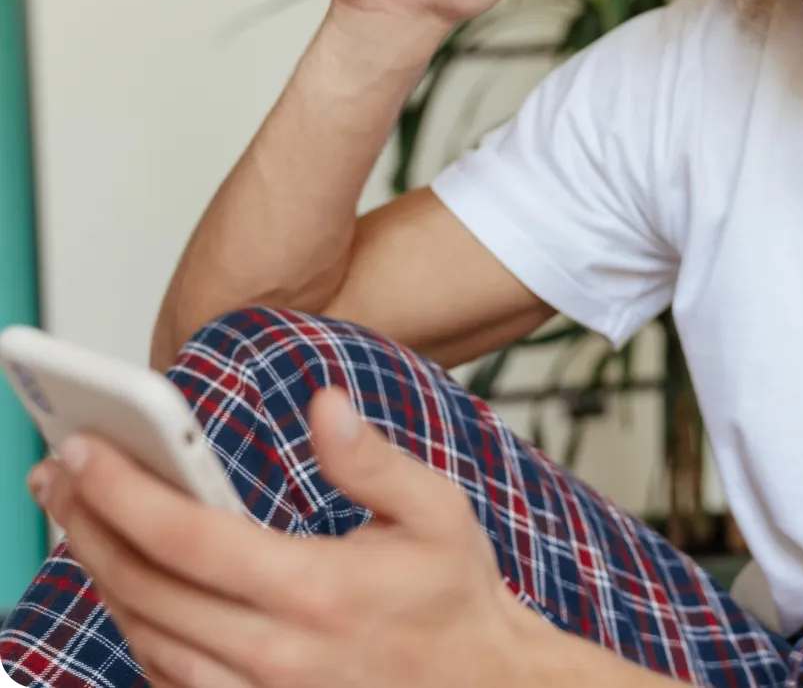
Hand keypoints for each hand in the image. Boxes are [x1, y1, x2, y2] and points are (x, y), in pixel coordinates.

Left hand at [28, 388, 552, 687]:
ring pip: (143, 637)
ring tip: (74, 515)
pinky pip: (165, 678)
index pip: (188, 539)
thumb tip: (323, 403)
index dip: (124, 492)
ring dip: (99, 573)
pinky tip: (124, 584)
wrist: (484, 687)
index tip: (85, 447)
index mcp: (315, 591)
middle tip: (58, 469)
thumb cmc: (455, 595)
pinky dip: (133, 625)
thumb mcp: (437, 510)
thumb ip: (373, 459)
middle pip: (145, 588)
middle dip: (87, 522)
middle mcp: (274, 654)